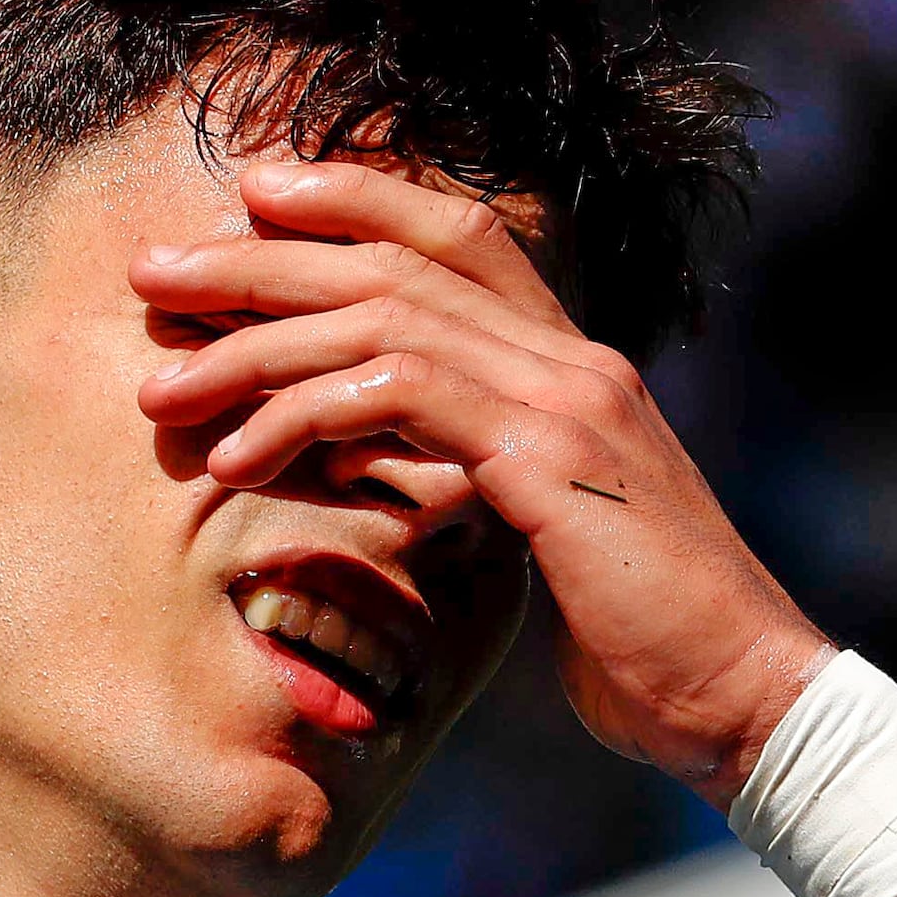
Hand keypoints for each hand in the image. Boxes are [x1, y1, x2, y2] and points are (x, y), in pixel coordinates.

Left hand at [132, 157, 832, 796]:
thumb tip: (407, 486)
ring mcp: (565, 398)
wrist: (744, 698)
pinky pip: (398, 394)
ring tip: (164, 392)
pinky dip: (301, 416)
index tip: (250, 198)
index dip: (350, 198)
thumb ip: (484, 488)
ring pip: (380, 316)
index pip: (456, 233)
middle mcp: (573, 359)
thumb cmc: (647, 646)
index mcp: (576, 366)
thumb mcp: (550, 544)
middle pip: (394, 257)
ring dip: (255, 345)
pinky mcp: (545, 458)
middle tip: (151, 272)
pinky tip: (237, 461)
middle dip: (259, 259)